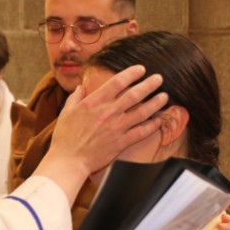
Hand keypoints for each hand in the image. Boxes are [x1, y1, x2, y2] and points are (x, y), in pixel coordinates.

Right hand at [35, 66, 167, 202]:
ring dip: (155, 103)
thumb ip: (75, 97)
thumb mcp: (66, 112)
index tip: (141, 69)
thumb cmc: (65, 137)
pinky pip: (141, 132)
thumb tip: (81, 87)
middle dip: (149, 85)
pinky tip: (159, 120)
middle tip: (159, 78)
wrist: (69, 160)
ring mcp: (116, 128)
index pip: (117, 82)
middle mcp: (108, 113)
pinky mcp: (121, 142)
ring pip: (142, 112)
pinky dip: (152, 125)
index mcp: (94, 102)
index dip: (131, 74)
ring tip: (164, 96)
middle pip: (134, 95)